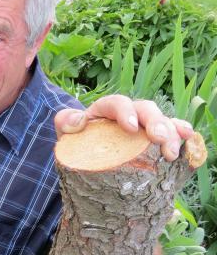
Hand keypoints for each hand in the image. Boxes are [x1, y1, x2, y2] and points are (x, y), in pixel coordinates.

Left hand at [55, 94, 193, 161]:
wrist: (82, 150)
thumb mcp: (65, 130)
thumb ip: (66, 121)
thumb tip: (78, 122)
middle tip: (159, 139)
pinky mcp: (150, 138)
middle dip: (155, 122)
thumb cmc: (75, 139)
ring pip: (160, 121)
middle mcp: (128, 113)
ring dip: (170, 133)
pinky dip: (179, 134)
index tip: (131, 127)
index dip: (125, 112)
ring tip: (173, 151)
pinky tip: (188, 138)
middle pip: (145, 109)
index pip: (116, 103)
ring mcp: (142, 125)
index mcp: (106, 109)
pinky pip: (169, 132)